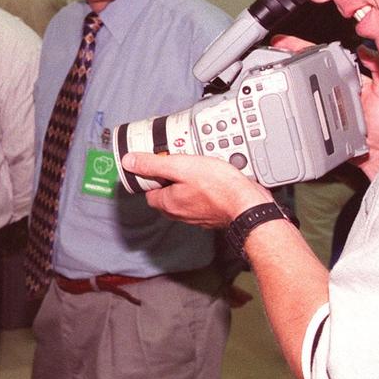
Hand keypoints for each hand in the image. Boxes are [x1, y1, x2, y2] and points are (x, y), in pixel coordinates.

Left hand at [119, 152, 270, 227]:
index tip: (158, 164)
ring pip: (185, 197)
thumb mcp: (181, 166)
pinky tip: (214, 179)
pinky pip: (203, 200)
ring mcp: (198, 216)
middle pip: (166, 195)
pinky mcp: (213, 214)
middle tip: (181, 163)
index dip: (151, 176)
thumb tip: (129, 161)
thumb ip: (153, 164)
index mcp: (168, 203)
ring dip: (189, 184)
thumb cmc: (219, 187)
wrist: (249, 206)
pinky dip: (205, 190)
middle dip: (170, 179)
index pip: (149, 192)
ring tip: (199, 167)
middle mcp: (181, 214)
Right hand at [272, 34, 378, 178]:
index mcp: (345, 78)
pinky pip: (299, 111)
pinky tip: (276, 101)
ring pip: (298, 89)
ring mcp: (321, 106)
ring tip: (266, 74)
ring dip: (281, 82)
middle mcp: (330, 89)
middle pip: (303, 71)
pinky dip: (286, 105)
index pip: (320, 57)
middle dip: (282, 61)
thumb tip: (366, 49)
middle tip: (265, 56)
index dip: (301, 48)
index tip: (283, 42)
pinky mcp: (316, 123)